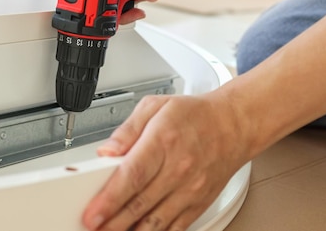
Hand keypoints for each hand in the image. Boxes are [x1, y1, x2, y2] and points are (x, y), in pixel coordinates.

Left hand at [82, 92, 247, 230]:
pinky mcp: (199, 203)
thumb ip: (126, 130)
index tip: (92, 213)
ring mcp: (191, 190)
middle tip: (93, 227)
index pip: (132, 176)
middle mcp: (179, 169)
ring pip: (156, 221)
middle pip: (140, 203)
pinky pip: (176, 228)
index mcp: (163, 142)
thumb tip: (106, 151)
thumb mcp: (155, 107)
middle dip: (112, 221)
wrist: (233, 125)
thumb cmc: (194, 115)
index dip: (109, 199)